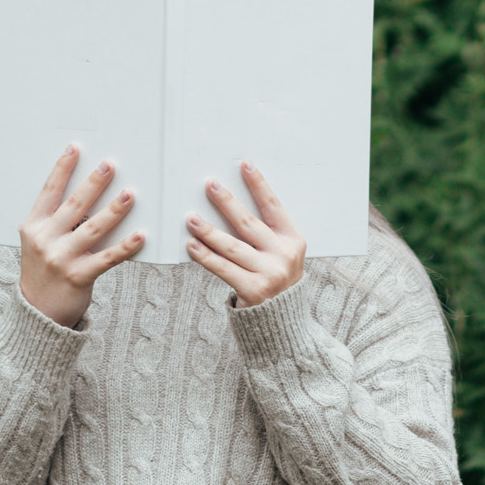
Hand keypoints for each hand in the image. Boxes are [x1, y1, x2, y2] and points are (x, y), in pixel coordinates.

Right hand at [18, 144, 144, 327]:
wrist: (37, 312)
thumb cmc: (43, 270)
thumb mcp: (38, 242)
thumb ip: (55, 221)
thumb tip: (89, 194)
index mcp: (33, 226)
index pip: (49, 192)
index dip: (62, 169)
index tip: (75, 148)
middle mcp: (45, 240)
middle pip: (74, 206)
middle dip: (94, 183)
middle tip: (110, 165)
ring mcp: (61, 259)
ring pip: (93, 228)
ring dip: (114, 210)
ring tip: (130, 194)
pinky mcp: (79, 277)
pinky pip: (108, 258)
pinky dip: (126, 246)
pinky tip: (141, 235)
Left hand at [185, 161, 305, 307]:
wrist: (284, 320)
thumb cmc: (278, 277)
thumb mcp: (283, 252)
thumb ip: (267, 232)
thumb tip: (231, 203)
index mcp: (293, 240)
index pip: (274, 206)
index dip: (259, 184)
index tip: (245, 164)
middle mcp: (283, 255)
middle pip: (249, 223)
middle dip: (227, 202)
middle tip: (210, 185)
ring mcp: (269, 274)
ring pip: (232, 246)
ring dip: (209, 230)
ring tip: (191, 218)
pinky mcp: (253, 291)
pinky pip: (223, 269)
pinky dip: (205, 256)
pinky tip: (192, 245)